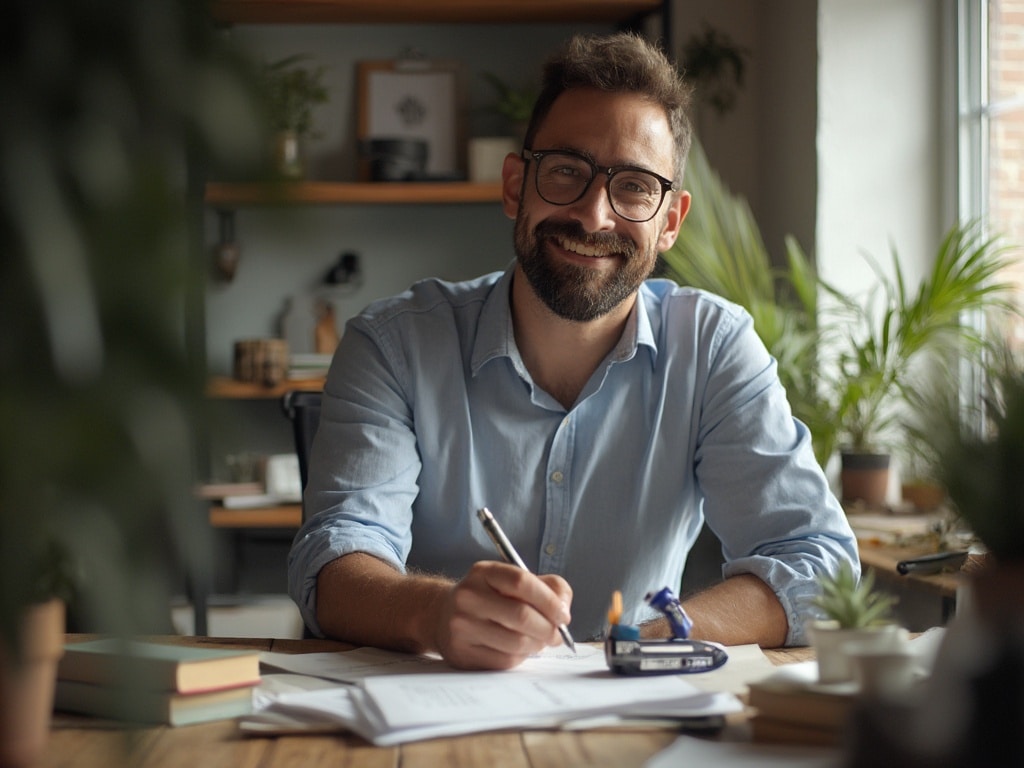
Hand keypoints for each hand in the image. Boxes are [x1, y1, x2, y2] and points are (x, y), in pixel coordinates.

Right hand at [434, 561, 571, 669]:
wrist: (443, 615)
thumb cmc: (491, 598)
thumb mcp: (514, 581)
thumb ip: (548, 587)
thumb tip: (563, 609)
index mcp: (483, 572)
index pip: (521, 581)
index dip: (549, 600)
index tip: (563, 615)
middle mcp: (468, 596)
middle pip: (521, 615)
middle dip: (549, 628)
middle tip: (557, 634)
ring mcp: (461, 625)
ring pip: (516, 642)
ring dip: (537, 645)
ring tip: (539, 641)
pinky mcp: (462, 653)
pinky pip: (505, 660)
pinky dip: (521, 657)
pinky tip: (519, 649)